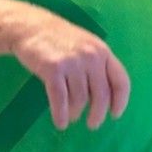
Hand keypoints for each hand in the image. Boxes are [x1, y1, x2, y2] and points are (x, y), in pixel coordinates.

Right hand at [11, 10, 130, 130]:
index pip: (121, 81)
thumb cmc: (60, 40)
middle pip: (101, 96)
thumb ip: (98, 67)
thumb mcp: (86, 46)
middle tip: (93, 124)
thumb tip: (104, 100)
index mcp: (103, 52)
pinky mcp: (53, 69)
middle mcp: (91, 57)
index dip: (120, 102)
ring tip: (71, 118)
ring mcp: (72, 63)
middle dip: (97, 114)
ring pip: (80, 100)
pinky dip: (61, 115)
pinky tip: (60, 123)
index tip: (115, 114)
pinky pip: (60, 100)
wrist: (30, 27)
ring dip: (76, 113)